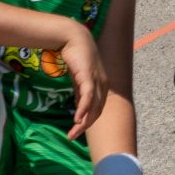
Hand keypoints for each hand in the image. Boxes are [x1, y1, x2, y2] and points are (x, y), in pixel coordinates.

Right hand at [59, 21, 105, 137]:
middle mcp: (103, 84)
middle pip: (97, 111)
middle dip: (85, 126)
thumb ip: (80, 91)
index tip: (77, 130)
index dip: (88, 121)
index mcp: (102, 85)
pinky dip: (83, 109)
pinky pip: (87, 97)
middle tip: (72, 136)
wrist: (73, 38)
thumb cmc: (76, 57)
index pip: (98, 108)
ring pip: (93, 107)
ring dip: (83, 122)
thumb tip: (78, 106)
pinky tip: (76, 119)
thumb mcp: (79, 78)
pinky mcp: (88, 76)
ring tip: (73, 132)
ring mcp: (97, 80)